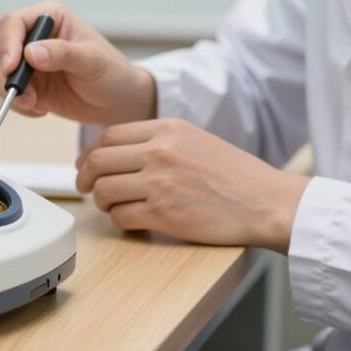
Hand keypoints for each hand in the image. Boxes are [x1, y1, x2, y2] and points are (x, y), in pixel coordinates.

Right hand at [0, 0, 155, 125]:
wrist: (117, 102)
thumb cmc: (112, 74)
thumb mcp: (93, 62)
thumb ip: (64, 54)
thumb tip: (32, 53)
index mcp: (50, 18)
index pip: (14, 23)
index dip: (7, 44)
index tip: (11, 68)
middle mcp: (34, 35)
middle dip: (4, 74)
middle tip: (23, 96)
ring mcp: (27, 60)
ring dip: (10, 92)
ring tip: (36, 105)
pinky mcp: (26, 83)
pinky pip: (6, 91)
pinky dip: (17, 104)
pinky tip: (40, 110)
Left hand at [75, 119, 309, 252]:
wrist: (266, 201)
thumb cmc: (234, 175)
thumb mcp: (194, 140)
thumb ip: (157, 140)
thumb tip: (117, 152)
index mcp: (166, 129)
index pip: (109, 136)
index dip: (90, 153)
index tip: (86, 165)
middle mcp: (159, 152)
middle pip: (98, 162)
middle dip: (85, 178)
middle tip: (86, 188)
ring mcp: (159, 183)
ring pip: (104, 191)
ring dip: (101, 202)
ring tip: (112, 206)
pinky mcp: (163, 213)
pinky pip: (121, 217)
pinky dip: (120, 221)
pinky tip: (132, 221)